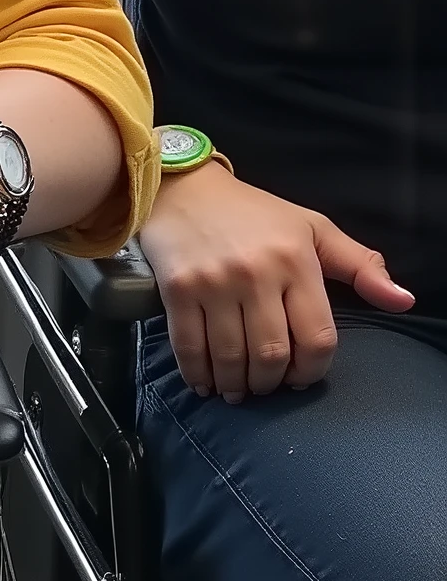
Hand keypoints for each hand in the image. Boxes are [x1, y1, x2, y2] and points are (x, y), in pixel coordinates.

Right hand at [139, 163, 412, 399]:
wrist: (186, 189)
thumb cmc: (255, 214)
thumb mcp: (314, 229)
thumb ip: (361, 266)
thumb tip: (404, 301)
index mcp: (297, 260)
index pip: (317, 337)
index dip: (312, 370)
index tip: (301, 376)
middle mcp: (257, 273)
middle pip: (272, 355)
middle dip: (271, 383)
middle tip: (266, 386)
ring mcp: (213, 283)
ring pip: (231, 358)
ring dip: (236, 386)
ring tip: (238, 391)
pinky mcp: (177, 290)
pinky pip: (189, 347)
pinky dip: (198, 375)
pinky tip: (206, 383)